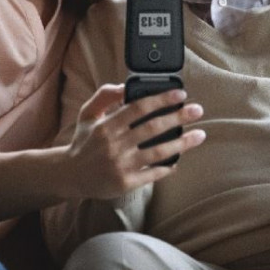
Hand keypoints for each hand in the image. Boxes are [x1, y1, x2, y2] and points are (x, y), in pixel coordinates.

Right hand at [63, 84, 204, 199]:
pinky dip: (167, 167)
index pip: (139, 107)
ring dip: (182, 143)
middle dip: (178, 117)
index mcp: (107, 125)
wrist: (70, 175)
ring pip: (158, 152)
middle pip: (153, 128)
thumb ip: (104, 96)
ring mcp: (121, 165)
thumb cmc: (83, 142)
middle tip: (198, 110)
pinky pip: (152, 174)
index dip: (161, 99)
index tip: (180, 94)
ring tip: (199, 135)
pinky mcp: (125, 183)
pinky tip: (178, 160)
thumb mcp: (88, 114)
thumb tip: (126, 86)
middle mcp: (115, 145)